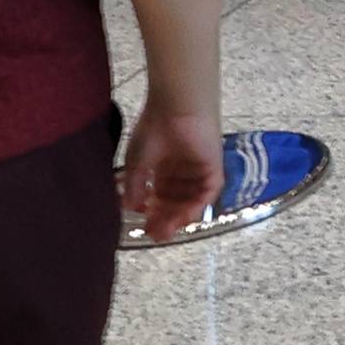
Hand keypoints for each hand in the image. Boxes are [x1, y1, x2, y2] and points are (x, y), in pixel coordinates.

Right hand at [118, 105, 223, 245]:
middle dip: (165, 220)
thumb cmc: (154, 129)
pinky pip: (208, 192)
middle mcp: (183, 170)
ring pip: (191, 200)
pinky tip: (183, 218)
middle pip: (176, 202)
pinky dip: (197, 206)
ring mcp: (199, 169)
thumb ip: (136, 187)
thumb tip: (130, 209)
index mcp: (164, 166)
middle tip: (155, 235)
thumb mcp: (137, 163)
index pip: (161, 197)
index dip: (153, 213)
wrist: (176, 108)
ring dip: (179, 217)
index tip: (144, 229)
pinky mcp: (213, 166)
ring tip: (166, 231)